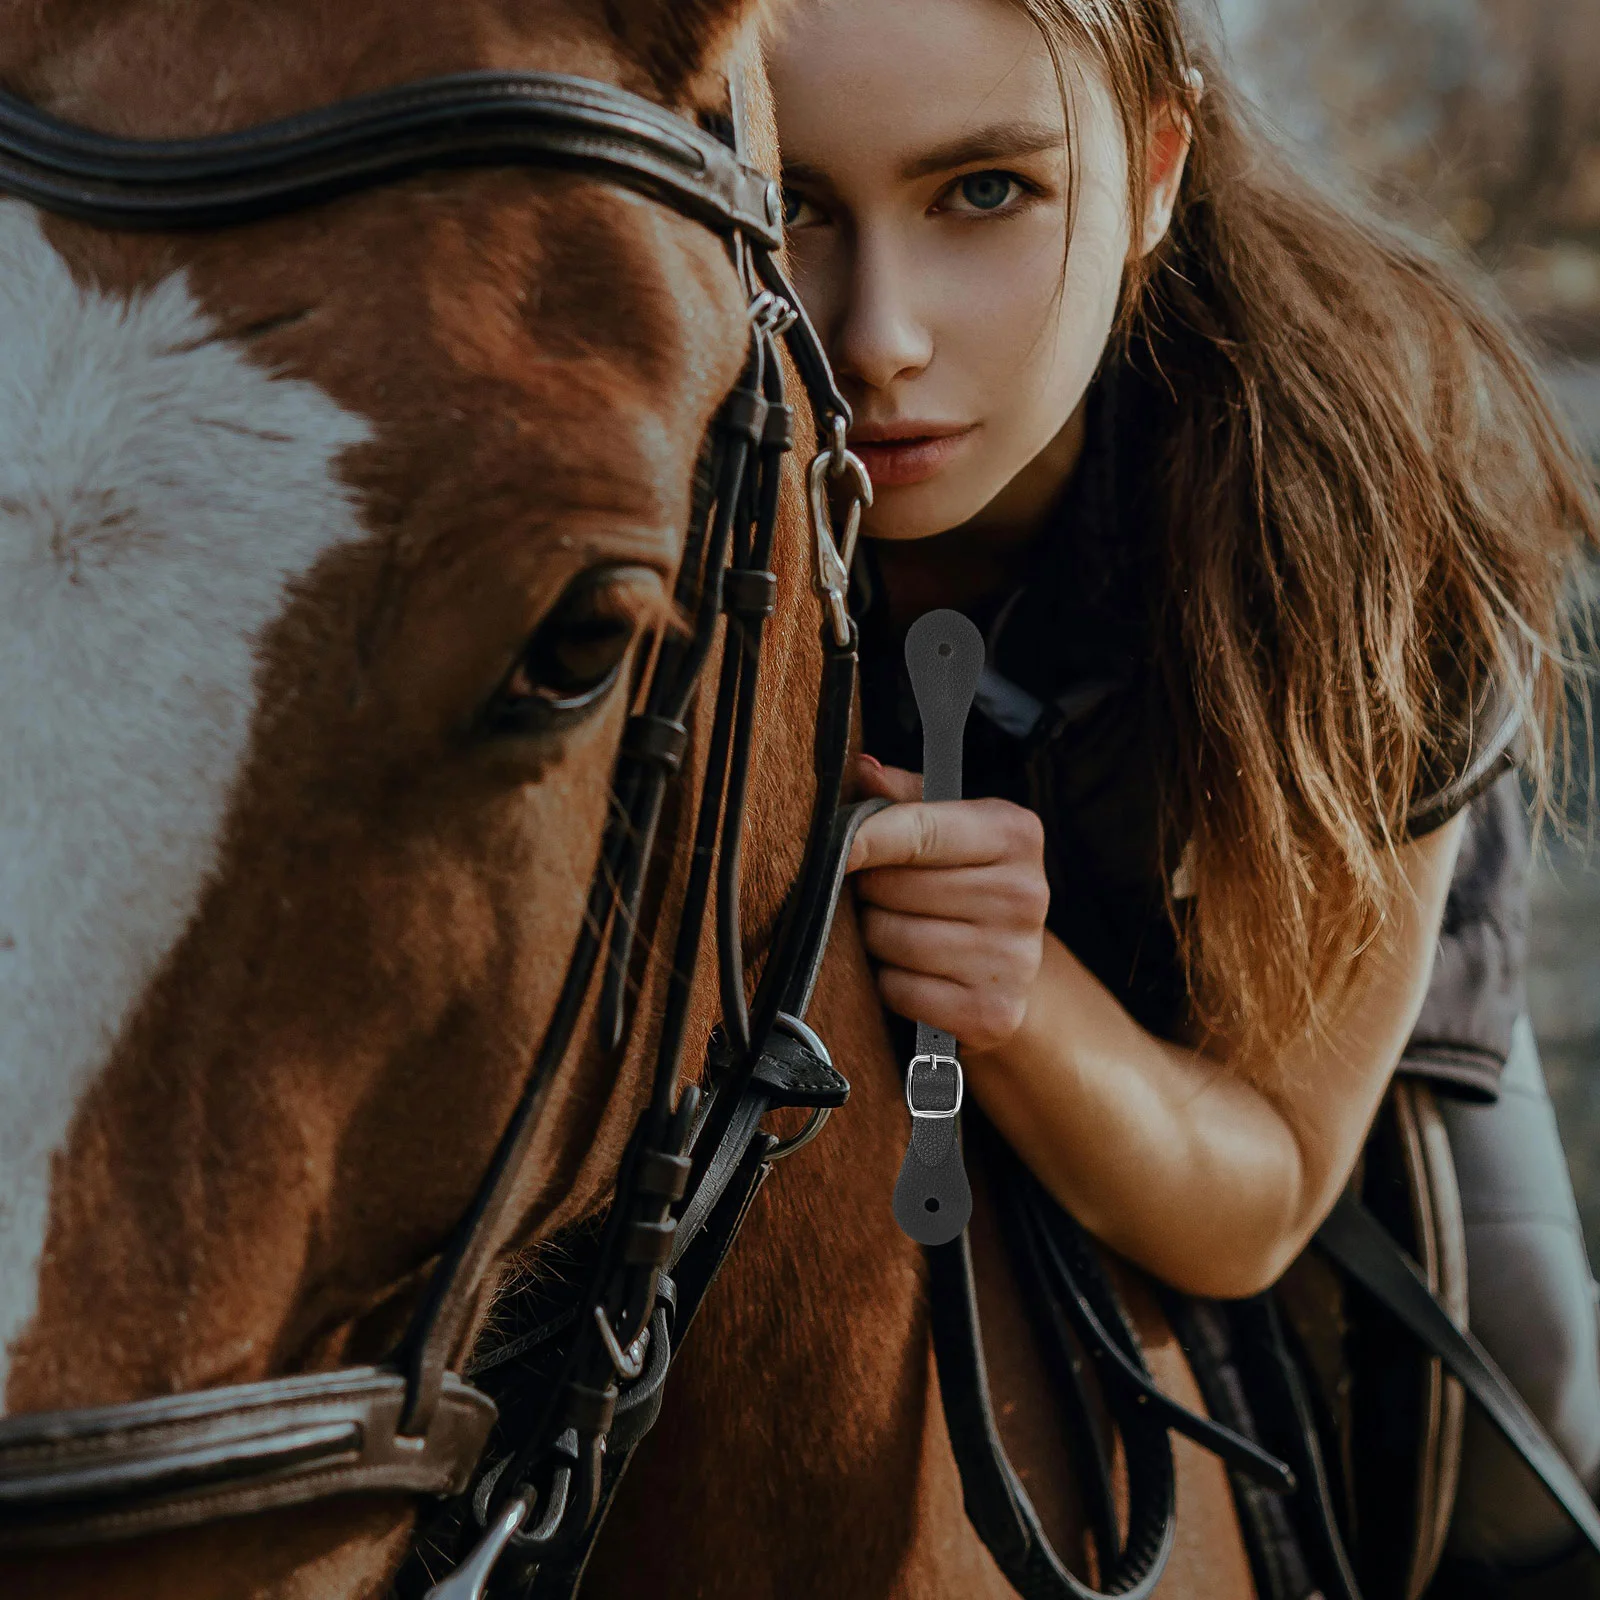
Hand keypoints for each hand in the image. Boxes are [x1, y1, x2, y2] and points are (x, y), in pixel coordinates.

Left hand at [845, 755, 1049, 1052]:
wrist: (1011, 967)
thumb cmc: (966, 883)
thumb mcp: (949, 827)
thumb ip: (904, 798)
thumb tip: (860, 769)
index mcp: (1015, 834)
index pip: (919, 831)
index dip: (864, 837)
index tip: (833, 845)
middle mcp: (1025, 895)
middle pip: (895, 887)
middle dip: (870, 889)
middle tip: (878, 892)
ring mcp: (1013, 959)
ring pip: (892, 939)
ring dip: (874, 935)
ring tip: (893, 927)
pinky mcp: (993, 1013)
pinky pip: (900, 990)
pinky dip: (889, 983)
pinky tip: (909, 969)